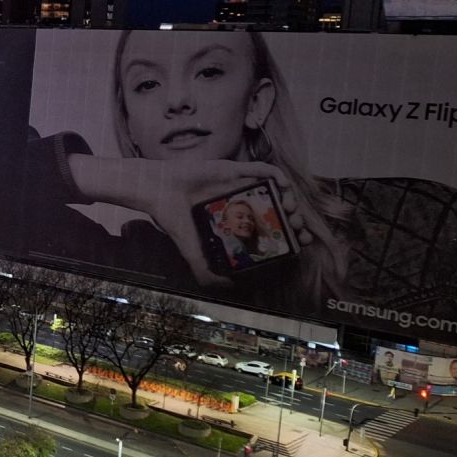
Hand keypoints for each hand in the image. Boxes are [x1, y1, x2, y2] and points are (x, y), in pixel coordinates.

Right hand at [67, 156, 307, 285]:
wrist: (158, 193)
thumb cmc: (173, 219)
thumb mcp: (192, 252)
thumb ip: (206, 271)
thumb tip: (228, 287)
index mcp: (233, 220)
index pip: (267, 227)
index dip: (287, 234)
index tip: (298, 242)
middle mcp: (240, 201)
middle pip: (277, 209)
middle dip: (293, 219)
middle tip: (297, 228)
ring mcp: (239, 185)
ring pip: (275, 189)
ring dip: (289, 198)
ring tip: (291, 210)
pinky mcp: (235, 169)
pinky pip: (262, 169)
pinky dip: (277, 176)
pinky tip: (282, 187)